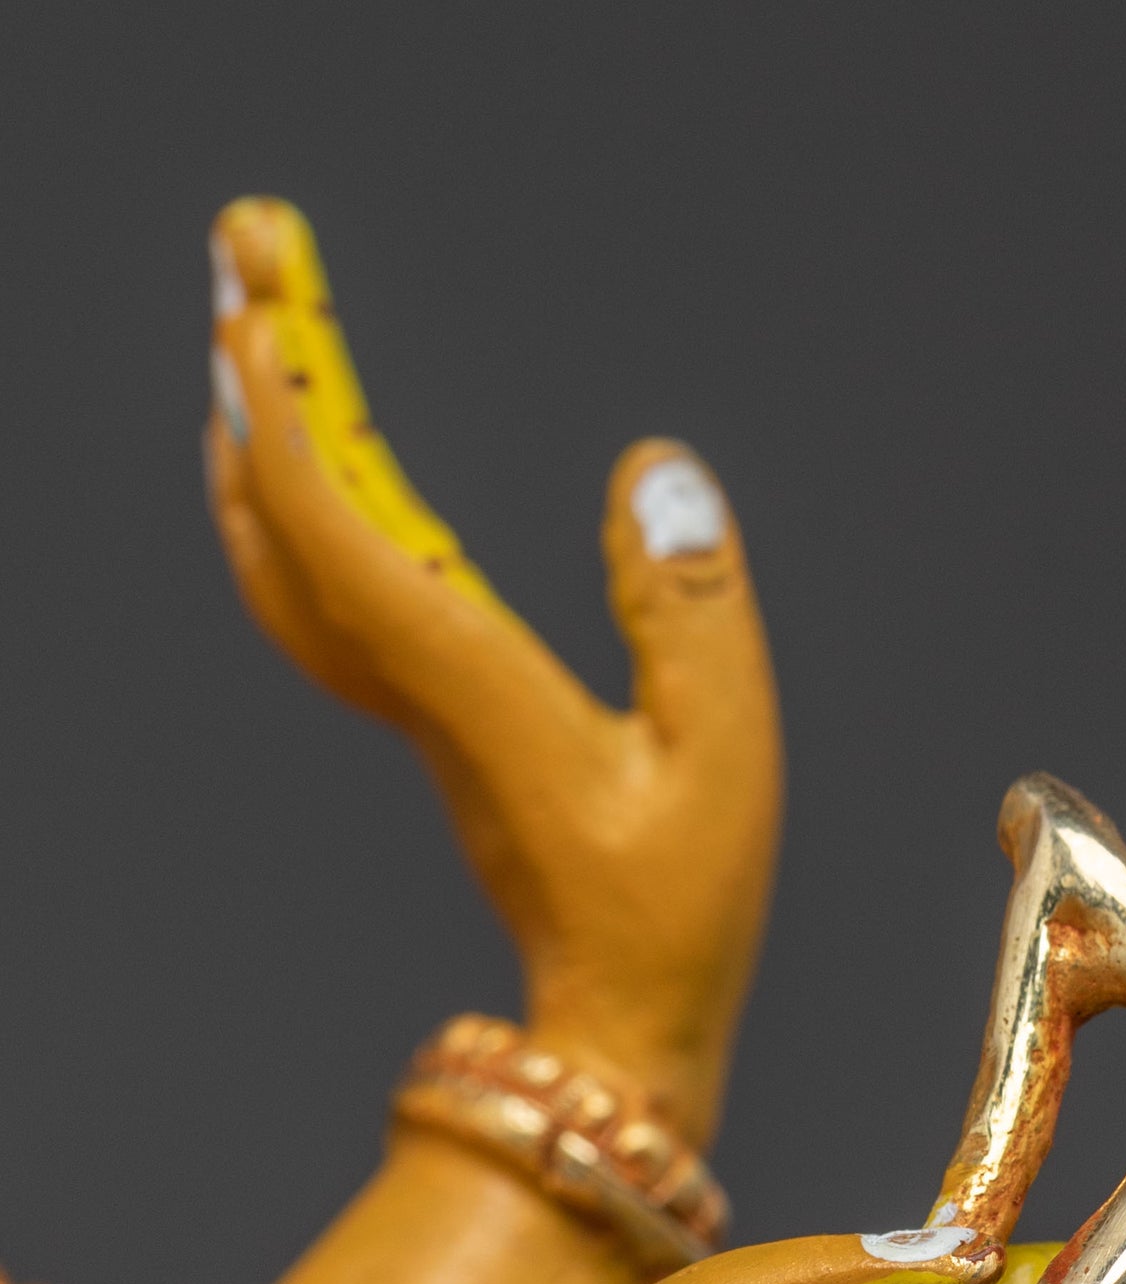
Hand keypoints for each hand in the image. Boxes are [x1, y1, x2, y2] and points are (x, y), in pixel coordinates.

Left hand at [204, 199, 780, 1144]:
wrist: (622, 1026)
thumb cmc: (678, 910)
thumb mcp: (725, 757)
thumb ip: (692, 607)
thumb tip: (653, 464)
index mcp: (475, 692)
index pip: (344, 534)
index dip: (290, 411)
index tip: (253, 296)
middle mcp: (421, 698)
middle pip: (289, 533)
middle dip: (255, 390)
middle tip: (241, 257)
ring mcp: (419, 721)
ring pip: (293, 573)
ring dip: (264, 454)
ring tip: (257, 347)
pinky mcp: (440, 735)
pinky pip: (332, 608)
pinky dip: (302, 523)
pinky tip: (319, 483)